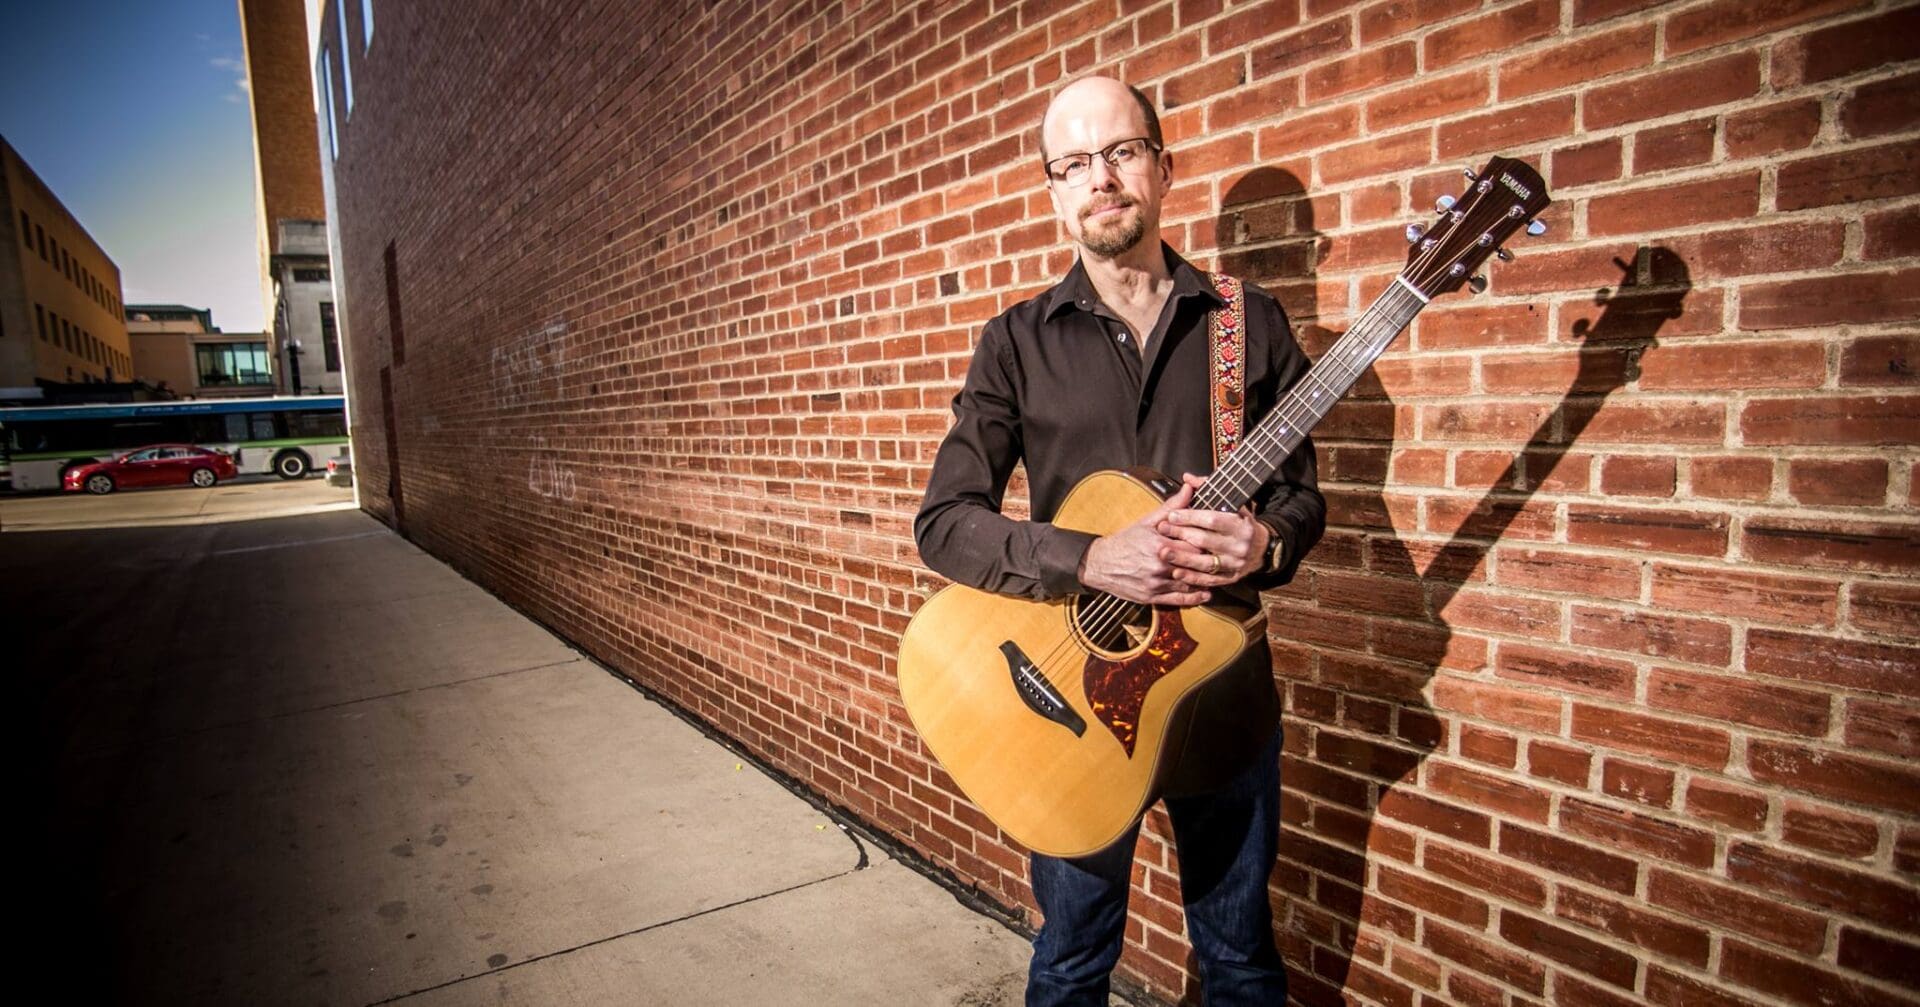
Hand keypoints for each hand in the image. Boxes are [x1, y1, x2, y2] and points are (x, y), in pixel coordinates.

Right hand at [1078, 480, 1211, 606]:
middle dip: (1207, 561)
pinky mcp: (1152, 597)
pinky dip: (1194, 598)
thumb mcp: (1148, 521)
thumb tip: (1190, 487)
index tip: (1215, 540)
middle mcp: (1159, 565)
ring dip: (1204, 580)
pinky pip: (1178, 600)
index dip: (1206, 542)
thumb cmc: (1127, 540)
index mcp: (1160, 545)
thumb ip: (1173, 507)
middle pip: (1194, 564)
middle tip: (1221, 557)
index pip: (1194, 545)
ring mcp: (1156, 583)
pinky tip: (1205, 593)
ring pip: (1189, 583)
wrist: (1101, 563)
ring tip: (1217, 576)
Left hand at [1157, 473, 1269, 587]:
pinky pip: (1209, 580)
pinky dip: (1192, 578)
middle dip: (1181, 535)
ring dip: (1183, 559)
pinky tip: (1177, 573)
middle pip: (1206, 541)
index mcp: (1241, 525)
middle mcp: (1240, 545)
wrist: (1262, 549)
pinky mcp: (1231, 578)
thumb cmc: (1240, 522)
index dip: (1191, 517)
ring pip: (1206, 563)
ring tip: (1163, 553)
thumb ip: (1209, 489)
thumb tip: (1188, 478)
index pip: (1213, 520)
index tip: (1172, 515)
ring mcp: (1235, 564)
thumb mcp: (1232, 504)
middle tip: (1162, 530)